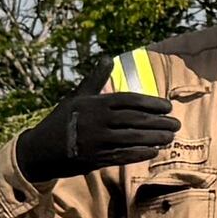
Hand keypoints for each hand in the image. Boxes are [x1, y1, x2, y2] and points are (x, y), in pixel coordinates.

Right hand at [14, 88, 180, 181]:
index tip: (168, 107)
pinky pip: (123, 156)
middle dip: (159, 122)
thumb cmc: (61, 120)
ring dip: (154, 138)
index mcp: (95, 103)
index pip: (129, 100)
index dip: (151, 103)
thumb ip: (95, 79)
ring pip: (132, 138)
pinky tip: (154, 152)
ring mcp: (96, 141)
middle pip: (135, 120)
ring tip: (170, 137)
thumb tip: (108, 58)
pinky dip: (140, 154)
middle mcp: (97, 121)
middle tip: (176, 124)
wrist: (40, 150)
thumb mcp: (77, 97)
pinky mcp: (95, 159)